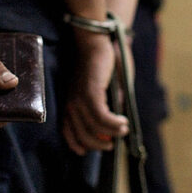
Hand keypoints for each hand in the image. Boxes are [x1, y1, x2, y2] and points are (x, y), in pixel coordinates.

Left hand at [62, 33, 128, 155]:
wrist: (98, 41)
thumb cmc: (104, 65)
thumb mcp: (105, 91)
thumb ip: (109, 107)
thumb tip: (115, 127)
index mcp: (71, 102)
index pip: (68, 132)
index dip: (78, 145)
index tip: (90, 151)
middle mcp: (72, 102)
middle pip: (82, 135)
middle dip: (98, 144)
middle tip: (112, 144)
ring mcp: (80, 97)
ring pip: (93, 128)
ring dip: (111, 133)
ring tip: (123, 130)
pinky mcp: (90, 91)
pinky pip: (101, 117)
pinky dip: (114, 124)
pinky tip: (123, 122)